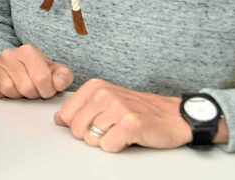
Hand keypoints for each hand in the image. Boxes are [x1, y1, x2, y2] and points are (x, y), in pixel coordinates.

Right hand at [0, 44, 72, 98]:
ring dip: (17, 95)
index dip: (47, 90)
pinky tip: (7, 88)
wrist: (9, 61)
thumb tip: (58, 83)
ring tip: (20, 88)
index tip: (46, 90)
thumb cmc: (32, 68)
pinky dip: (2, 95)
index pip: (42, 79)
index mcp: (28, 51)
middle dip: (32, 94)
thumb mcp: (52, 69)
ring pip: (9, 90)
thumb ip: (62, 76)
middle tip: (32, 90)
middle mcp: (9, 55)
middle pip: (26, 87)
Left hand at [55, 79, 207, 151]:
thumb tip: (59, 119)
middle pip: (77, 129)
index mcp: (95, 87)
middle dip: (91, 136)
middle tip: (111, 129)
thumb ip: (82, 107)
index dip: (78, 125)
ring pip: (92, 139)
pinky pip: (108, 146)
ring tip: (121, 131)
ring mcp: (118, 108)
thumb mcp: (108, 100)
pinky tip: (129, 137)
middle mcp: (104, 94)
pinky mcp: (130, 124)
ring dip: (106, 141)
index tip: (94, 122)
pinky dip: (117, 147)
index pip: (65, 115)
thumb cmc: (140, 110)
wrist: (175, 116)